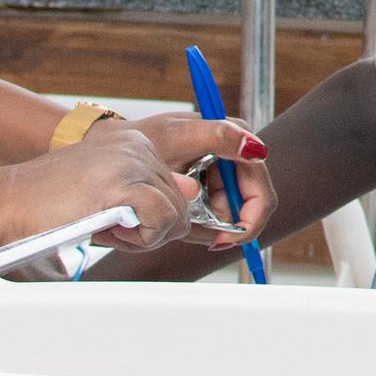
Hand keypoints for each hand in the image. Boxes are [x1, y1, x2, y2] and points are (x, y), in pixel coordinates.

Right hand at [0, 116, 267, 253]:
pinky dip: (142, 236)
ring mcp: (135, 157)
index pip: (220, 137)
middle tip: (226, 239)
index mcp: (147, 138)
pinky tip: (113, 232)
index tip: (251, 205)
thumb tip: (203, 213)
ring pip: (183, 212)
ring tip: (118, 231)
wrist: (6, 202)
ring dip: (157, 234)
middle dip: (233, 212)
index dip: (246, 171)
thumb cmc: (57, 207)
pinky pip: (162, 220)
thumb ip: (162, 201)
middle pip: (217, 176)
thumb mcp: (119, 201)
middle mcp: (146, 140)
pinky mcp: (123, 182)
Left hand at [96, 113, 276, 249]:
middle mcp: (236, 158)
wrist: (115, 152)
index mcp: (237, 140)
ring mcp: (223, 175)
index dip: (248, 221)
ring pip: (230, 217)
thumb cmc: (144, 138)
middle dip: (224, 224)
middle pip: (248, 209)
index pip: (260, 193)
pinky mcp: (211, 189)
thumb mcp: (177, 136)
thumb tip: (256, 149)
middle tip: (194, 230)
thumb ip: (219, 137)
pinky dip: (199, 224)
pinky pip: (215, 219)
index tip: (221, 239)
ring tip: (180, 216)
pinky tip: (180, 215)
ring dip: (208, 225)